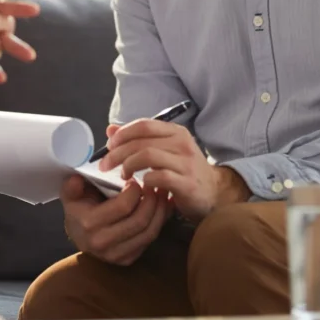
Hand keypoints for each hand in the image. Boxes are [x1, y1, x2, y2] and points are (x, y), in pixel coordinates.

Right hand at [60, 175, 171, 265]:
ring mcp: (115, 255)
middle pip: (140, 220)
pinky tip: (160, 209)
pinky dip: (159, 224)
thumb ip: (71, 186)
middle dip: (152, 200)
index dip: (135, 190)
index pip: (123, 206)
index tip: (135, 180)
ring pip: (149, 233)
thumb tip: (76, 179)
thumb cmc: (78, 209)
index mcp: (89, 224)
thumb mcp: (70, 194)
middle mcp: (102, 243)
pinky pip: (149, 241)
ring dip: (160, 212)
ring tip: (161, 195)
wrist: (78, 235)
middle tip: (154, 186)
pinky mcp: (126, 260)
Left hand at [98, 119, 250, 222]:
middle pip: (142, 141)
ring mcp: (186, 163)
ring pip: (148, 155)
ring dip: (128, 165)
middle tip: (105, 165)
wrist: (214, 194)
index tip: (109, 146)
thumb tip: (111, 130)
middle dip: (118, 152)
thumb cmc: (185, 171)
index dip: (122, 134)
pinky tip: (140, 186)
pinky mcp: (187, 183)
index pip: (144, 125)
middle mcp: (182, 144)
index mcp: (175, 132)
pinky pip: (159, 177)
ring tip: (123, 175)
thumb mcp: (164, 151)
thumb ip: (138, 140)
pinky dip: (144, 180)